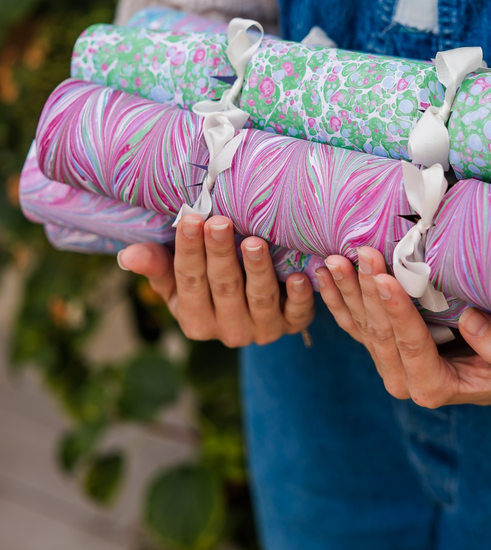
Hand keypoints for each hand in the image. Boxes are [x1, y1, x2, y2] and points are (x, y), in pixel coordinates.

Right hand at [117, 214, 314, 346]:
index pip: (188, 281)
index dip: (188, 251)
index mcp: (194, 319)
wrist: (255, 310)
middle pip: (224, 287)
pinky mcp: (292, 325)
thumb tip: (128, 255)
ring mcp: (262, 330)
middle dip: (221, 253)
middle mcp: (227, 330)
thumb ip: (157, 266)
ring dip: (258, 270)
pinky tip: (302, 276)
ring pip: (259, 298)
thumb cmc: (209, 285)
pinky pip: (298, 315)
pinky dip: (301, 296)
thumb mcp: (178, 280)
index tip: (189, 219)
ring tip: (255, 242)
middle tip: (220, 221)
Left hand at [316, 248, 490, 407]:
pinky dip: (338, 298)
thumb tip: (470, 320)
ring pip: (361, 325)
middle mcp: (404, 378)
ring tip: (335, 258)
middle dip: (367, 291)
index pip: (411, 344)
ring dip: (347, 290)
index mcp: (434, 386)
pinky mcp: (382, 345)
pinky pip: (353, 322)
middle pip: (379, 332)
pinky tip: (322, 274)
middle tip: (360, 253)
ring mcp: (389, 361)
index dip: (397, 312)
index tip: (386, 278)